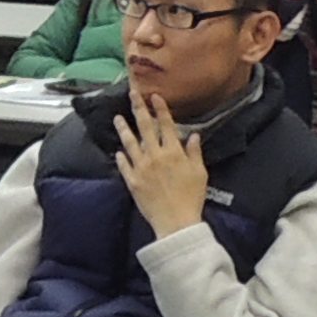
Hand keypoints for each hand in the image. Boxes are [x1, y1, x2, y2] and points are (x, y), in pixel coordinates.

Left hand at [111, 85, 213, 238]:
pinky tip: (118, 150)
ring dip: (123, 129)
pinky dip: (121, 156)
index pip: (166, 124)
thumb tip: (193, 135)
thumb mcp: (199, 173)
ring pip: (130, 143)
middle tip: (132, 94)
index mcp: (173, 152)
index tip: (154, 95)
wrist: (176, 221)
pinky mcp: (132, 181)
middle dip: (138, 108)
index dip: (160, 108)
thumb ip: (194, 152)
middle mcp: (155, 156)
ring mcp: (141, 168)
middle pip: (145, 127)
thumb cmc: (191, 197)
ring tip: (117, 118)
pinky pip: (124, 165)